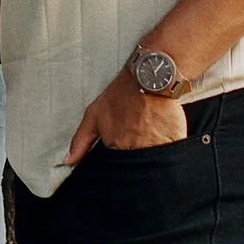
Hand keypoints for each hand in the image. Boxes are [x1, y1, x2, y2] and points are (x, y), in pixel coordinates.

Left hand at [65, 68, 187, 164]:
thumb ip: (81, 140)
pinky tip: (163, 134)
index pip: (118, 167)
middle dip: (136, 156)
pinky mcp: (174, 140)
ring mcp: (157, 147)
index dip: (121, 158)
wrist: (149, 76)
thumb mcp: (95, 114)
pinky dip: (168, 149)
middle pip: (137, 167)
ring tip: (150, 134)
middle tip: (138, 137)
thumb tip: (68, 162)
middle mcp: (136, 150)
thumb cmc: (121, 94)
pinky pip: (172, 154)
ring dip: (153, 153)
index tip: (124, 145)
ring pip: (155, 163)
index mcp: (116, 147)